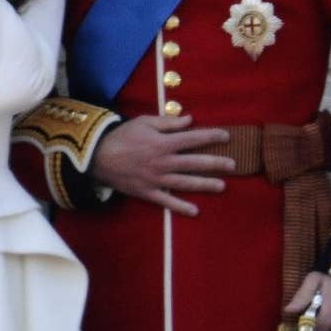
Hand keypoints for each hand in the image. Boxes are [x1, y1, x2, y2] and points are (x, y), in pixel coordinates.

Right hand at [87, 115, 234, 216]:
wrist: (97, 157)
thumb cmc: (122, 136)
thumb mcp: (144, 122)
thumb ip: (168, 122)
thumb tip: (190, 120)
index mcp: (163, 143)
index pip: (193, 138)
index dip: (211, 136)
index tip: (227, 136)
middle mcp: (164, 162)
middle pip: (195, 163)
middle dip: (216, 163)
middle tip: (233, 165)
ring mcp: (157, 179)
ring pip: (186, 183)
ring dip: (205, 184)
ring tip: (222, 186)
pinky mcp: (148, 192)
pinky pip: (167, 201)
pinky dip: (181, 207)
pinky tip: (195, 211)